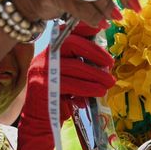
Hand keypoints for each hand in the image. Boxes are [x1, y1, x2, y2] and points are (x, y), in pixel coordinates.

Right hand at [17, 22, 115, 145]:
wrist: (41, 121)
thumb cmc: (61, 98)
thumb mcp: (72, 78)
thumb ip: (83, 66)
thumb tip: (106, 60)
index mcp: (50, 52)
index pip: (66, 33)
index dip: (83, 28)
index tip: (101, 28)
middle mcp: (43, 58)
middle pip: (70, 43)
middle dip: (94, 51)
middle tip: (110, 63)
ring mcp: (41, 71)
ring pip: (74, 66)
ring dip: (96, 74)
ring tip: (109, 82)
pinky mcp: (42, 88)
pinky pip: (71, 84)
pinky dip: (89, 88)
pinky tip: (99, 91)